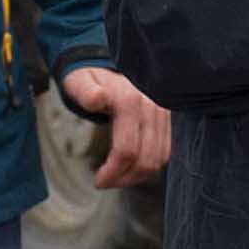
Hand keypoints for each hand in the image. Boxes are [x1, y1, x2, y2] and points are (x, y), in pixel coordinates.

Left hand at [60, 66, 171, 188]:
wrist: (108, 65)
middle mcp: (153, 107)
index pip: (126, 150)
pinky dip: (150, 165)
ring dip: (138, 175)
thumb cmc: (89, 79)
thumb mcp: (79, 82)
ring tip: (118, 178)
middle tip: (105, 183)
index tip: (97, 181)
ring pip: (159, 159)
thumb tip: (97, 99)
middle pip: (146, 159)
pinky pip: (166, 151)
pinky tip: (131, 167)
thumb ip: (86, 92)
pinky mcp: (169, 119)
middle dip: (125, 178)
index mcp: (130, 101)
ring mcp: (164, 113)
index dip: (112, 172)